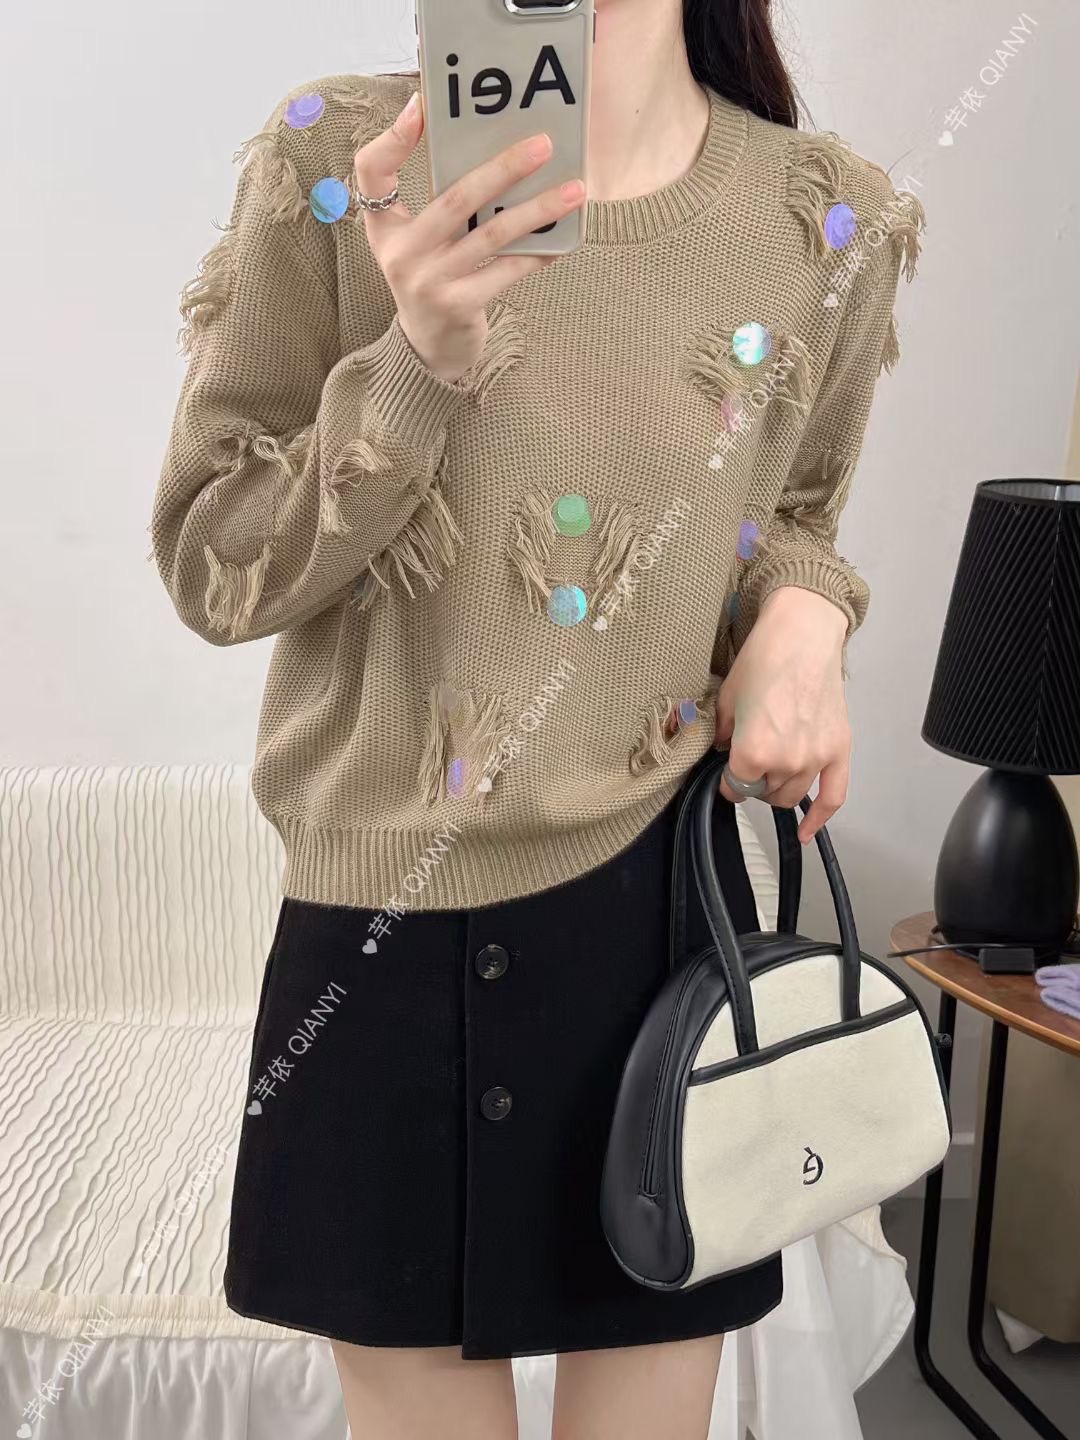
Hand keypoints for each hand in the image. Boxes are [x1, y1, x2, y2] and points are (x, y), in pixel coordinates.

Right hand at [353, 88, 586, 382]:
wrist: (429, 349)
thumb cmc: (430, 279)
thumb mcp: (416, 240)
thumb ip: (438, 202)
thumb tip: (492, 152)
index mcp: (384, 227)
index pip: (373, 172)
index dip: (393, 138)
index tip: (420, 106)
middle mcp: (401, 253)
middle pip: (456, 197)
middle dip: (504, 168)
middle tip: (543, 145)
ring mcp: (429, 281)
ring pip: (492, 235)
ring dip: (537, 210)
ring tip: (574, 190)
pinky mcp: (459, 305)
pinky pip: (507, 271)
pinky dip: (537, 252)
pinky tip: (562, 239)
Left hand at [713, 587, 851, 843]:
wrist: (802, 636)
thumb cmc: (762, 660)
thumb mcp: (726, 699)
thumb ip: (723, 735)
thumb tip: (725, 753)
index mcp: (753, 752)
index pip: (734, 786)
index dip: (727, 779)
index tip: (726, 770)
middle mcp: (786, 762)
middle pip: (764, 793)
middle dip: (753, 782)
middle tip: (750, 762)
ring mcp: (816, 758)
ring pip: (792, 796)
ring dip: (778, 789)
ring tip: (772, 770)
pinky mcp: (839, 750)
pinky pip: (833, 797)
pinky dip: (819, 819)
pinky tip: (807, 833)